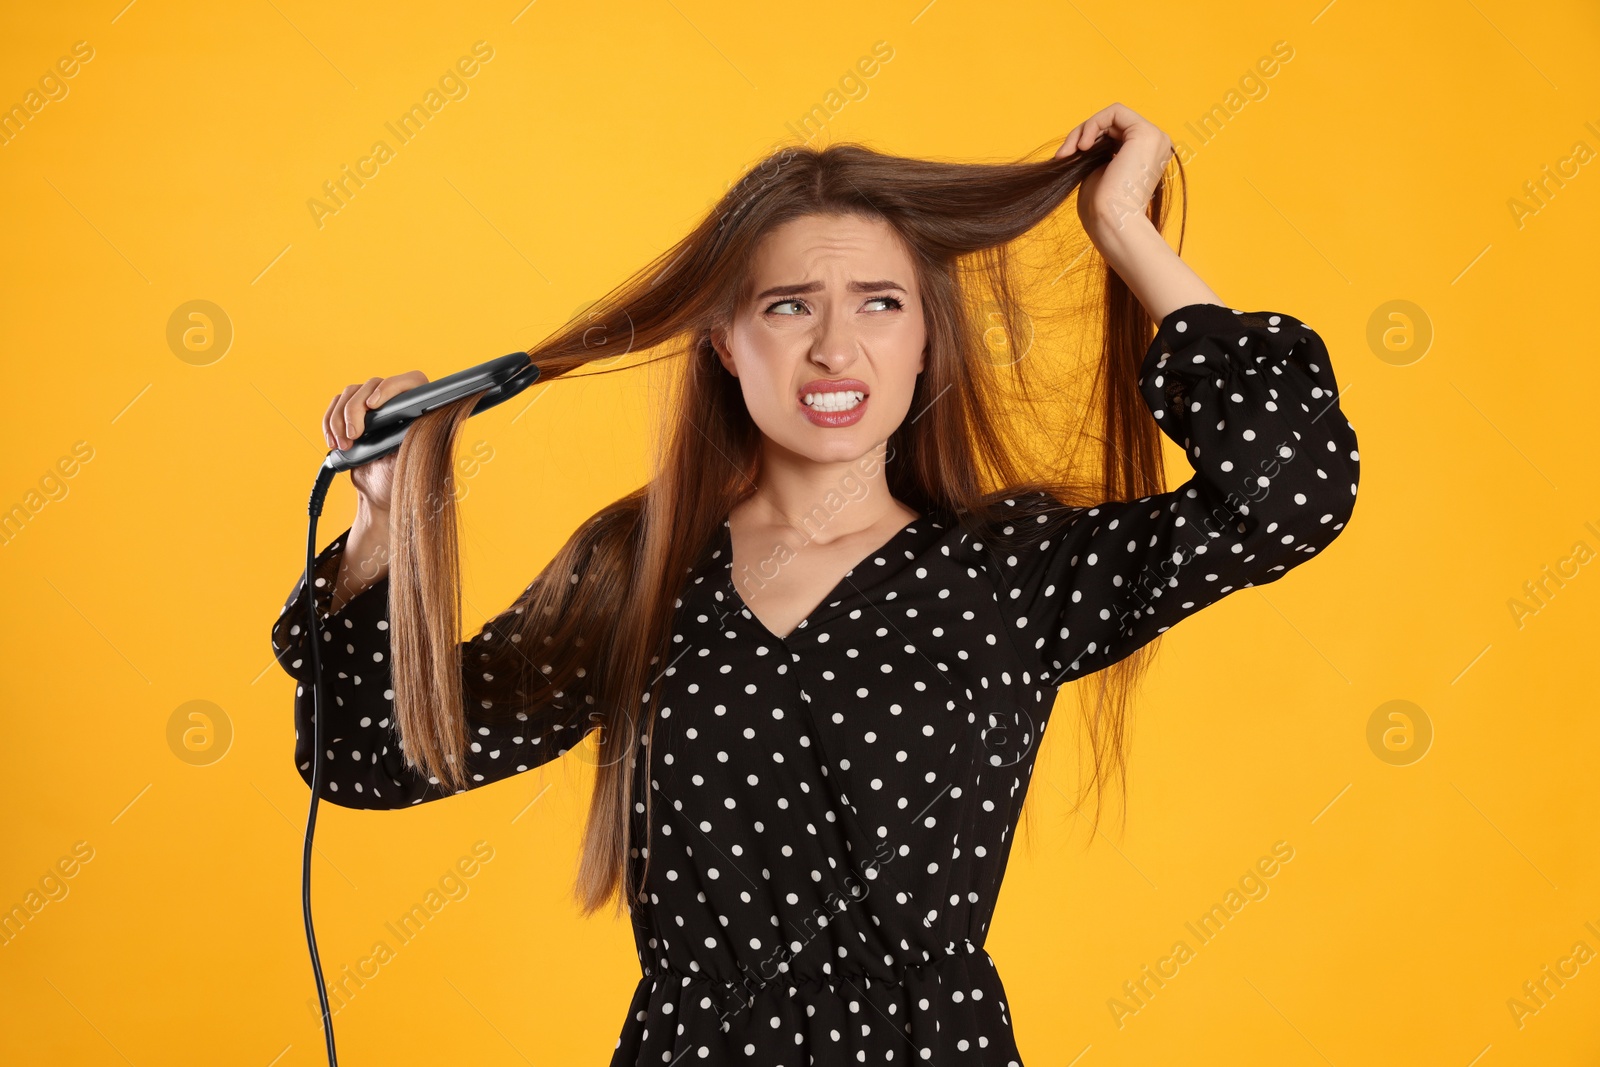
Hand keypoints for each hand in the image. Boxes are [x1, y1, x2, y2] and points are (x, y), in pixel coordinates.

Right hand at [323, 371, 428, 511]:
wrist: (380, 492)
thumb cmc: (400, 478)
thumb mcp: (409, 459)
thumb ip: (409, 437)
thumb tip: (408, 418)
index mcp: (418, 411)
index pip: (410, 382)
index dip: (389, 388)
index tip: (373, 405)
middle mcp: (396, 402)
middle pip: (371, 385)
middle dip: (355, 411)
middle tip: (353, 437)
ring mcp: (373, 405)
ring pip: (349, 393)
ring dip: (339, 419)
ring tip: (344, 445)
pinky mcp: (353, 412)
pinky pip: (335, 404)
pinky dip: (329, 422)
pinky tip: (332, 441)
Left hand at [1055, 102, 1173, 237]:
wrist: (1112, 221)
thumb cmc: (1101, 207)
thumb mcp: (1097, 171)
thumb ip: (1097, 151)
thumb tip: (1084, 136)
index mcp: (1145, 155)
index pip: (1113, 133)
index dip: (1087, 139)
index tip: (1065, 156)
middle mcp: (1155, 144)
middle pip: (1112, 123)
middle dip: (1081, 134)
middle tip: (1063, 155)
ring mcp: (1154, 137)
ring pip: (1111, 116)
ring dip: (1084, 130)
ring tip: (1070, 152)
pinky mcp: (1146, 133)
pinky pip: (1114, 112)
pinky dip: (1093, 125)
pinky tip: (1082, 146)